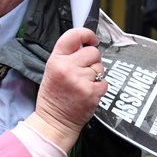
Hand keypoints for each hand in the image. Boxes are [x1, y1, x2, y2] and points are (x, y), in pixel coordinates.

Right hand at [28, 28, 107, 151]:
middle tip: (83, 72)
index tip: (91, 39)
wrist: (54, 122)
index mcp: (56, 60)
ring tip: (82, 85)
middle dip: (92, 60)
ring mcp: (80, 80)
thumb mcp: (52, 71)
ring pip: (100, 66)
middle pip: (92, 51)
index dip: (86, 34)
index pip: (73, 35)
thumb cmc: (54, 97)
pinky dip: (99, 86)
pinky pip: (104, 80)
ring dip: (95, 74)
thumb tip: (86, 44)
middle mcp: (67, 68)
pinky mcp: (92, 91)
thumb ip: (67, 56)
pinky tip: (88, 93)